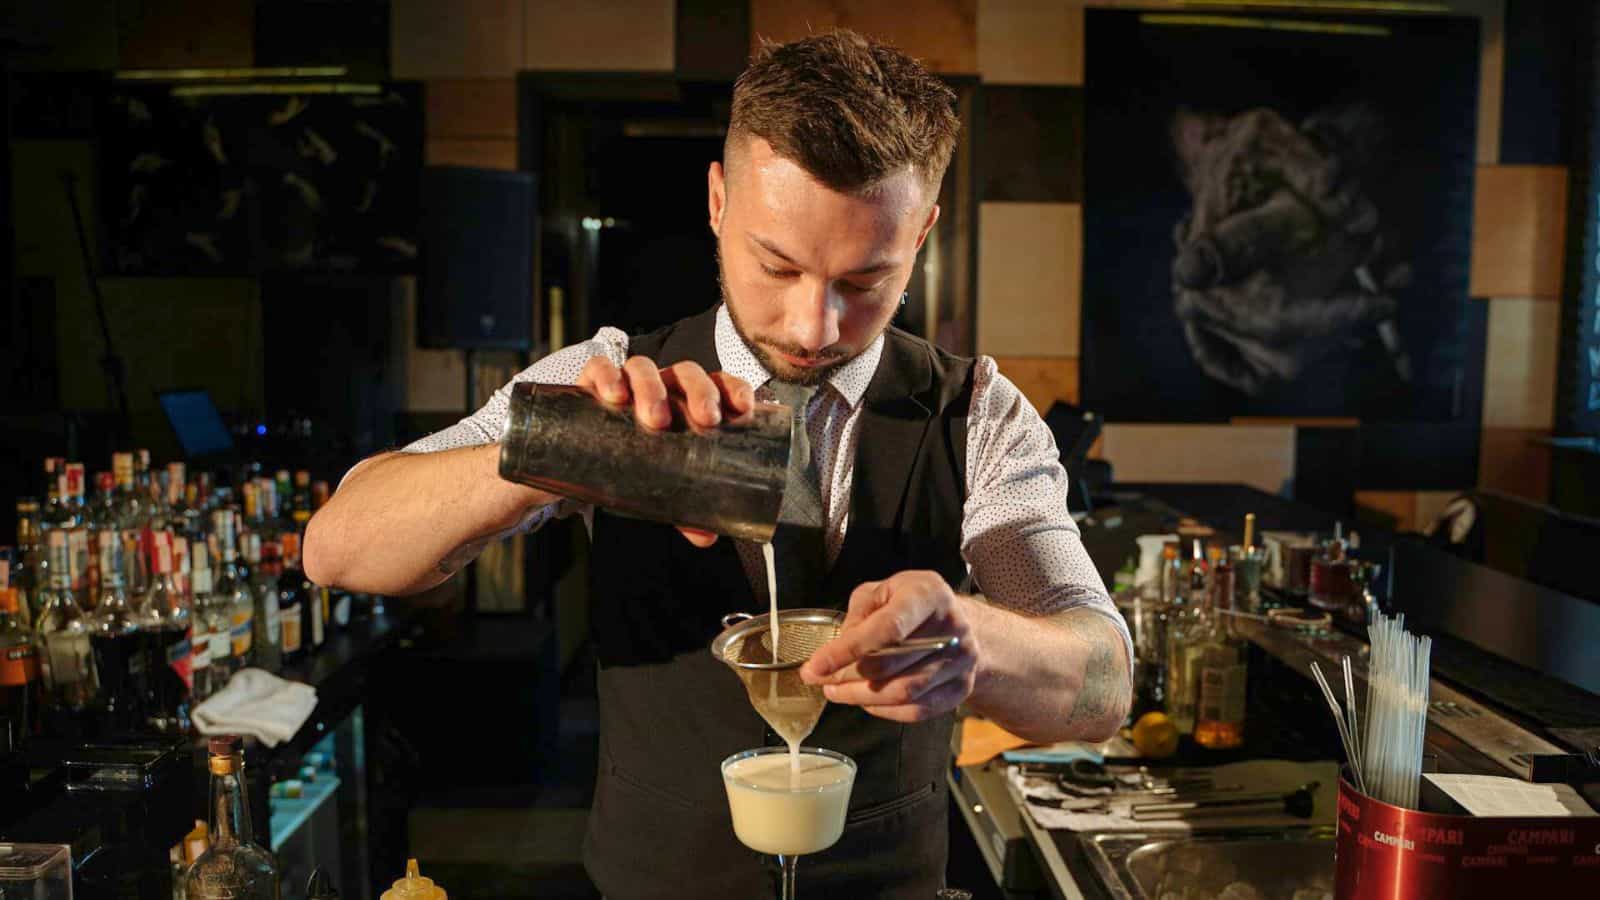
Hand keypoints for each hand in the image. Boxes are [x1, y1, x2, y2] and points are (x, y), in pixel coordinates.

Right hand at [575, 355, 754, 546]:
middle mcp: (661, 388)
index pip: (718, 384)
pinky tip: (614, 396)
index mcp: (687, 404)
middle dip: (700, 391)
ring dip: (654, 388)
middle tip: (705, 420)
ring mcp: (626, 383)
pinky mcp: (590, 385)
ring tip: (656, 420)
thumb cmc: (633, 467)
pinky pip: (599, 369)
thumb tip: (706, 536)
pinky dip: (608, 376)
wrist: (579, 465)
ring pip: (644, 368)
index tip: (742, 408)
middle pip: (686, 373)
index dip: (734, 389)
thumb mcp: (660, 489)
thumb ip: (684, 510)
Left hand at [799, 571, 978, 722]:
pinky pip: (917, 710)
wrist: (962, 620)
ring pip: (903, 693)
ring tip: (837, 691)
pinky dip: (885, 711)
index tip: (816, 665)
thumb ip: (859, 614)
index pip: (887, 629)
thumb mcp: (884, 590)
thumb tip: (838, 650)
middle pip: (892, 665)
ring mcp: (961, 661)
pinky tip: (866, 701)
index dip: (847, 650)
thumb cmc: (915, 603)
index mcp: (929, 595)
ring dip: (861, 697)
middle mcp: (951, 627)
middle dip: (847, 677)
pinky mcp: (961, 688)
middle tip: (821, 679)